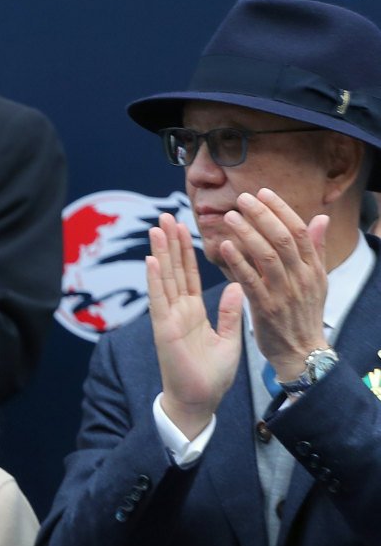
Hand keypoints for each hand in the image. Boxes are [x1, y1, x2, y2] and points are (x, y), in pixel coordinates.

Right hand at [146, 212, 242, 437]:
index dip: (186, 252)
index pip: (189, 276)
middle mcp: (178, 312)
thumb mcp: (229, 339)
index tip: (184, 228)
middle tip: (165, 216)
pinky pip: (160, 300)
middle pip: (174, 271)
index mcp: (194, 313)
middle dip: (170, 244)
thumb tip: (238, 287)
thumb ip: (230, 313)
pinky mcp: (164, 330)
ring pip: (164, 279)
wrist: (200, 402)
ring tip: (157, 228)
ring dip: (161, 253)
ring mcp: (169, 319)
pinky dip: (155, 280)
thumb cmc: (211, 376)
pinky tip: (151, 260)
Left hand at [215, 188, 330, 383]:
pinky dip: (237, 262)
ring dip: (247, 233)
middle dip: (262, 215)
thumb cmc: (303, 314)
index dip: (280, 209)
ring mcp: (284, 293)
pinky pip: (250, 281)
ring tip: (229, 216)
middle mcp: (301, 278)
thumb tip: (321, 218)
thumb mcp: (317, 281)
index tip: (263, 192)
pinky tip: (224, 247)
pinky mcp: (266, 309)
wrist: (300, 353)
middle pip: (282, 238)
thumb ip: (315, 249)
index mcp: (313, 269)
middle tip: (242, 198)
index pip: (299, 230)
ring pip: (266, 256)